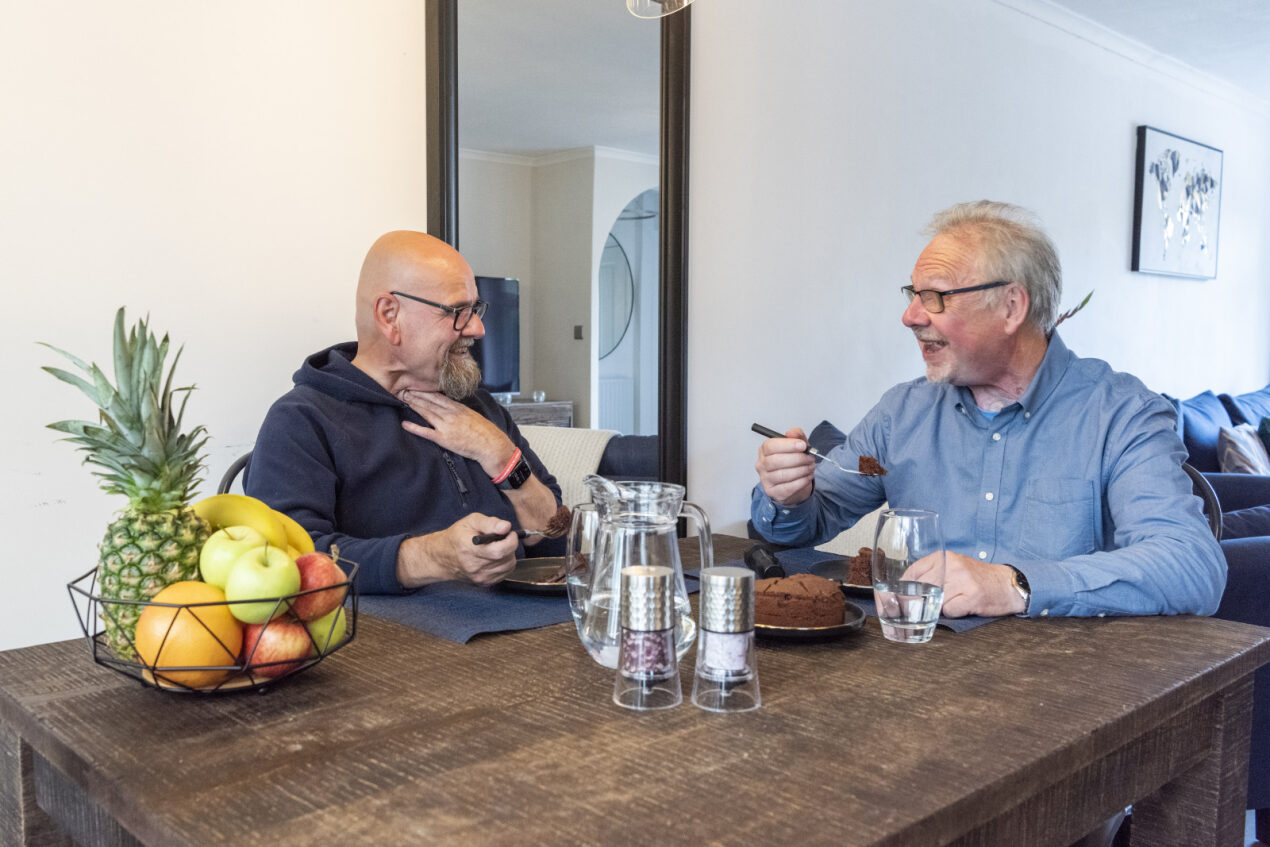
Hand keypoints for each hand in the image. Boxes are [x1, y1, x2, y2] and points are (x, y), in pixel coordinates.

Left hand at [399, 390, 515, 476]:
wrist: (490, 444)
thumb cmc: (483, 431)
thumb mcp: (471, 415)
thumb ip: (458, 410)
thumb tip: (448, 406)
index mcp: (457, 407)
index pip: (437, 396)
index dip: (424, 391)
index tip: (414, 387)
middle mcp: (450, 414)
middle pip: (428, 402)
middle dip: (415, 396)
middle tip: (402, 390)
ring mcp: (445, 426)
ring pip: (426, 412)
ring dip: (413, 405)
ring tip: (402, 399)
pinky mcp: (443, 439)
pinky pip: (426, 432)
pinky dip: (414, 427)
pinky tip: (405, 424)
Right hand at [399, 513, 518, 586]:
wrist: (443, 557)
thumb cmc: (458, 536)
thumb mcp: (471, 521)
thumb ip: (490, 523)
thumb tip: (506, 526)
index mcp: (470, 549)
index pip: (499, 551)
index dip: (510, 540)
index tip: (509, 533)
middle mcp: (474, 566)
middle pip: (505, 558)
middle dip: (510, 545)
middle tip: (502, 538)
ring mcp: (479, 577)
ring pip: (508, 566)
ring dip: (508, 554)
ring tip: (498, 546)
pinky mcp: (484, 583)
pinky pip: (505, 573)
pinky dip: (505, 563)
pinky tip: (495, 556)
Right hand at [755, 426, 814, 505]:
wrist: (793, 483)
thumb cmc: (793, 462)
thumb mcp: (797, 446)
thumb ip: (796, 436)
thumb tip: (792, 433)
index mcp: (764, 450)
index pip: (771, 446)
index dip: (788, 445)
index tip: (803, 446)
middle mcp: (761, 465)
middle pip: (776, 461)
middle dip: (798, 459)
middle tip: (810, 458)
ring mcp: (765, 479)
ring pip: (783, 475)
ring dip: (801, 470)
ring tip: (811, 467)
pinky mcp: (773, 492)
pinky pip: (787, 487)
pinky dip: (801, 482)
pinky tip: (807, 477)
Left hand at [909, 552, 1023, 617]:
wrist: (1007, 584)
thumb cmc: (977, 578)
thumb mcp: (953, 567)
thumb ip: (931, 573)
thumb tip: (905, 589)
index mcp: (944, 557)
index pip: (913, 571)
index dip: (904, 587)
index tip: (899, 597)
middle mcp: (952, 566)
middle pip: (921, 587)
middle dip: (917, 601)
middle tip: (920, 608)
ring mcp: (963, 580)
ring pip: (934, 600)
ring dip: (939, 607)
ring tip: (953, 602)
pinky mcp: (972, 596)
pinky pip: (949, 611)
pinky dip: (953, 613)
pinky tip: (963, 607)